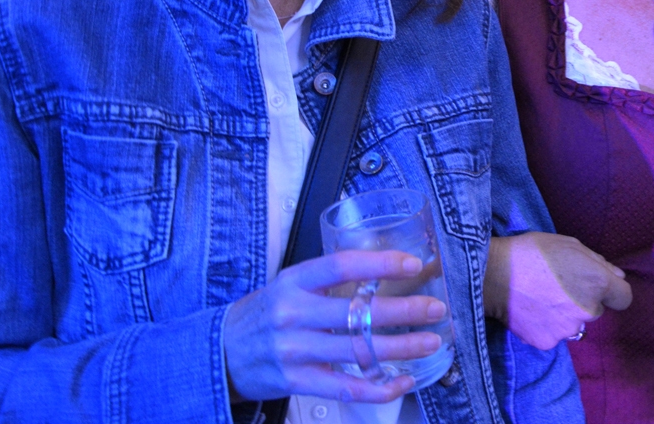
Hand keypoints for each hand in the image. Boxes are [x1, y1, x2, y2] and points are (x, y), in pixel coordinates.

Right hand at [223, 250, 445, 403]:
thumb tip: (383, 267)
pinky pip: (345, 388)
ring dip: (401, 349)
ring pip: (357, 352)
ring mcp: (293, 350)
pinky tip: (402, 382)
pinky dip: (377, 388)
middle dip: (404, 311)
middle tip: (436, 308)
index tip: (414, 265)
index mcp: (293, 282)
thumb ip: (328, 280)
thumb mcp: (288, 285)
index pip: (342, 266)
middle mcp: (293, 314)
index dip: (381, 264)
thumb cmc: (264, 314)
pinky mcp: (295, 381)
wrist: (218, 353)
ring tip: (431, 343)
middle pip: (357, 313)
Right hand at [485, 232, 631, 348]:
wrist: (494, 275)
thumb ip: (598, 262)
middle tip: (559, 287)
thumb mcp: (570, 245)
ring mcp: (568, 330)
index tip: (598, 287)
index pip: (624, 298)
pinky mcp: (548, 343)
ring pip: (574, 324)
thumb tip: (617, 276)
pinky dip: (547, 326)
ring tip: (542, 299)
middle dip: (583, 300)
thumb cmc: (533, 252)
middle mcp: (588, 310)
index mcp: (597, 283)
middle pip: (596, 310)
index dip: (613, 292)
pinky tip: (533, 311)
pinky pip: (555, 335)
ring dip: (565, 315)